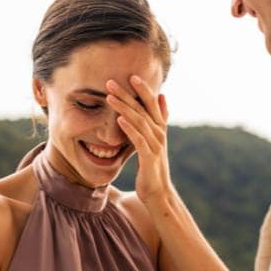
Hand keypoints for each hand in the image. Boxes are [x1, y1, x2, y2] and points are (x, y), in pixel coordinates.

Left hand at [105, 75, 171, 204]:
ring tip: (110, 97)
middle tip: (111, 81)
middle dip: (127, 94)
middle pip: (142, 109)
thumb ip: (156, 123)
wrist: (159, 194)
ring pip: (139, 121)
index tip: (131, 76)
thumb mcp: (154, 144)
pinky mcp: (149, 157)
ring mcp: (155, 145)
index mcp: (159, 130)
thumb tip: (161, 101)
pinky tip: (119, 120)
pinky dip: (129, 128)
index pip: (151, 105)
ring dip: (124, 108)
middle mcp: (159, 134)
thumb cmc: (152, 169)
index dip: (143, 90)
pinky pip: (138, 140)